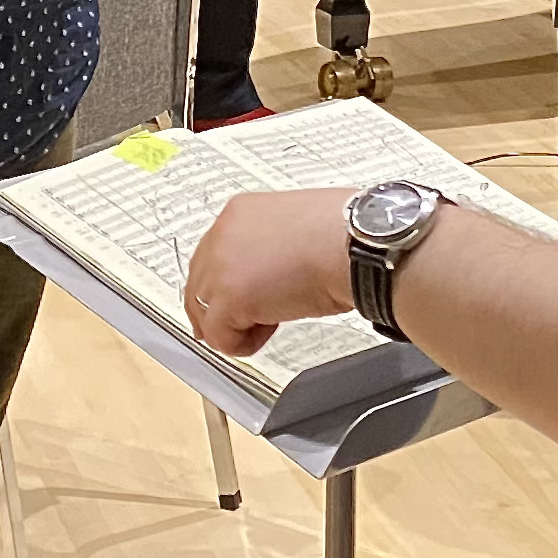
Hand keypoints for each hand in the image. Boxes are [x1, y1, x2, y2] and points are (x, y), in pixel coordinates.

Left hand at [185, 188, 357, 355]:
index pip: (214, 255)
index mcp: (241, 213)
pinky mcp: (228, 298)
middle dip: (219, 311)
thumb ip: (272, 247)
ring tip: (272, 322)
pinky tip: (271, 330)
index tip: (241, 302)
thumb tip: (271, 274)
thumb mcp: (298, 228)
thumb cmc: (346, 236)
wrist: (358, 244)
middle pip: (199, 284)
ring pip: (205, 313)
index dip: (225, 285)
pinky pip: (219, 337)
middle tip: (243, 327)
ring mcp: (221, 267)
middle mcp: (222, 235)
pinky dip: (243, 344)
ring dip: (237, 325)